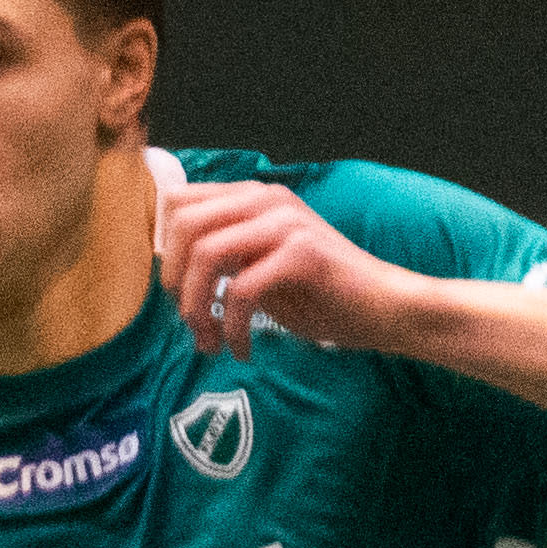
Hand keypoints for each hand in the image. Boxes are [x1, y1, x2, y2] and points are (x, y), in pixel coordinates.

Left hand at [155, 178, 422, 361]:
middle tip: (191, 322)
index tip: (176, 294)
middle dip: (174, 282)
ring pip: (207, 254)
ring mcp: (286, 223)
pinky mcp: (303, 254)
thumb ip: (220, 258)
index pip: (179, 203)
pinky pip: (242, 290)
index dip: (165, 252)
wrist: (381, 307)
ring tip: (210, 343)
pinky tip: (241, 350)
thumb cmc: (318, 293)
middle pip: (184, 224)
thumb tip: (168, 269)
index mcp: (252, 197)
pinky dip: (232, 328)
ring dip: (197, 308)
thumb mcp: (257, 268)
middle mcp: (267, 199)